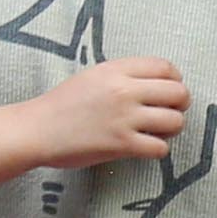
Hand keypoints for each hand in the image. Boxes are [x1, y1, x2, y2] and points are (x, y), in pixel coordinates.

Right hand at [29, 57, 190, 169]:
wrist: (37, 129)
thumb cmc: (63, 104)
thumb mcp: (94, 76)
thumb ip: (124, 76)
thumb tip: (157, 84)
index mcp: (117, 70)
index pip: (166, 67)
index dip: (175, 80)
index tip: (169, 91)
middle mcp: (124, 90)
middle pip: (178, 93)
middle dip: (179, 105)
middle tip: (168, 113)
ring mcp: (124, 118)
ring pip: (175, 121)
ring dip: (171, 129)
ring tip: (157, 132)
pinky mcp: (121, 144)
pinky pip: (160, 148)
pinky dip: (157, 150)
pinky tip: (144, 147)